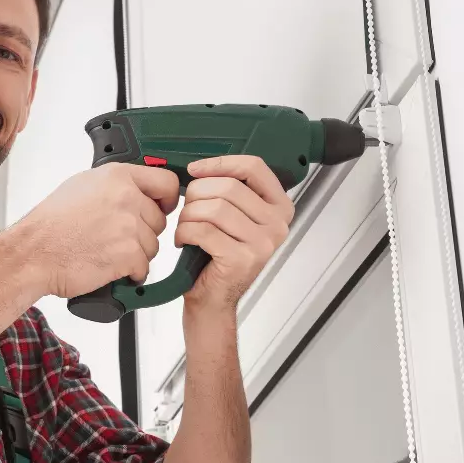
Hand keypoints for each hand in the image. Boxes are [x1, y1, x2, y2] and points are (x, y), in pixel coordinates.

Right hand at [21, 163, 179, 298]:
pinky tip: (110, 267)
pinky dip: (130, 273)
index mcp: (116, 176)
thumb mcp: (81, 187)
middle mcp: (126, 197)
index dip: (166, 199)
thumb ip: (114, 185)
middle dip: (143, 233)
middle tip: (117, 239)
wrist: (33, 254)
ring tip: (107, 253)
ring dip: (135, 255)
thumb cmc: (49, 226)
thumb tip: (137, 190)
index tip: (160, 208)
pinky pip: (143, 267)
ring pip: (153, 246)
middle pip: (159, 220)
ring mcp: (128, 226)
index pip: (166, 182)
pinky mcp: (128, 254)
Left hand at [176, 155, 294, 313]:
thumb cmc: (217, 257)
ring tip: (186, 228)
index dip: (220, 163)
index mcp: (279, 207)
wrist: (213, 299)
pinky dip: (185, 233)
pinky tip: (184, 241)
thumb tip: (202, 166)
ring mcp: (263, 242)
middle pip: (228, 186)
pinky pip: (204, 231)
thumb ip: (229, 191)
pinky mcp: (242, 259)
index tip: (195, 169)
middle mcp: (277, 223)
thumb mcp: (231, 218)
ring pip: (214, 208)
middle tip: (187, 210)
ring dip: (188, 216)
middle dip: (197, 194)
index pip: (253, 167)